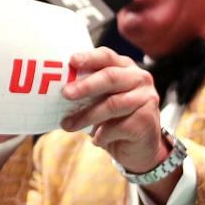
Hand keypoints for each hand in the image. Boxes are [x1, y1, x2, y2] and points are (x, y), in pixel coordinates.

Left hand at [59, 47, 166, 174]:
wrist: (139, 147)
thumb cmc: (113, 118)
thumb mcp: (101, 99)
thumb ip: (87, 90)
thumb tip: (56, 89)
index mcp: (125, 67)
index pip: (106, 56)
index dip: (89, 58)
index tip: (71, 61)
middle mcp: (139, 79)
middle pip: (110, 77)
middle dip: (85, 86)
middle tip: (66, 93)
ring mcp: (146, 99)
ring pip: (112, 104)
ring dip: (86, 116)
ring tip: (67, 125)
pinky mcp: (147, 120)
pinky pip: (118, 126)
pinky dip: (102, 134)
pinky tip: (96, 139)